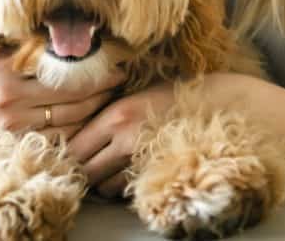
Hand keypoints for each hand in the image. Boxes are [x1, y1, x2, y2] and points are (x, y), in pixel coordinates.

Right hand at [0, 46, 126, 142]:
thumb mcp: (12, 44)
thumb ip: (41, 40)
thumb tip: (88, 31)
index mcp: (6, 68)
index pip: (63, 70)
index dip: (94, 67)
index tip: (116, 61)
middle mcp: (6, 99)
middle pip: (71, 96)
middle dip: (102, 86)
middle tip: (121, 77)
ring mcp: (11, 126)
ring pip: (71, 119)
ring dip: (97, 106)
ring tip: (112, 93)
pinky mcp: (18, 143)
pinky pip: (62, 137)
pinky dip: (82, 126)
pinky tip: (94, 114)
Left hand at [66, 80, 177, 198]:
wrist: (214, 105)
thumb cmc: (173, 95)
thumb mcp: (135, 94)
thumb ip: (108, 112)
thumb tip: (80, 129)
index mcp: (115, 115)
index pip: (75, 148)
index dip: (70, 155)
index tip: (72, 153)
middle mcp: (124, 139)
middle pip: (86, 172)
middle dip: (84, 172)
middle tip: (90, 164)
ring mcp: (141, 159)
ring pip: (105, 187)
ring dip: (104, 182)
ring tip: (112, 168)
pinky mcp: (155, 174)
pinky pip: (127, 190)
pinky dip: (124, 186)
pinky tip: (131, 171)